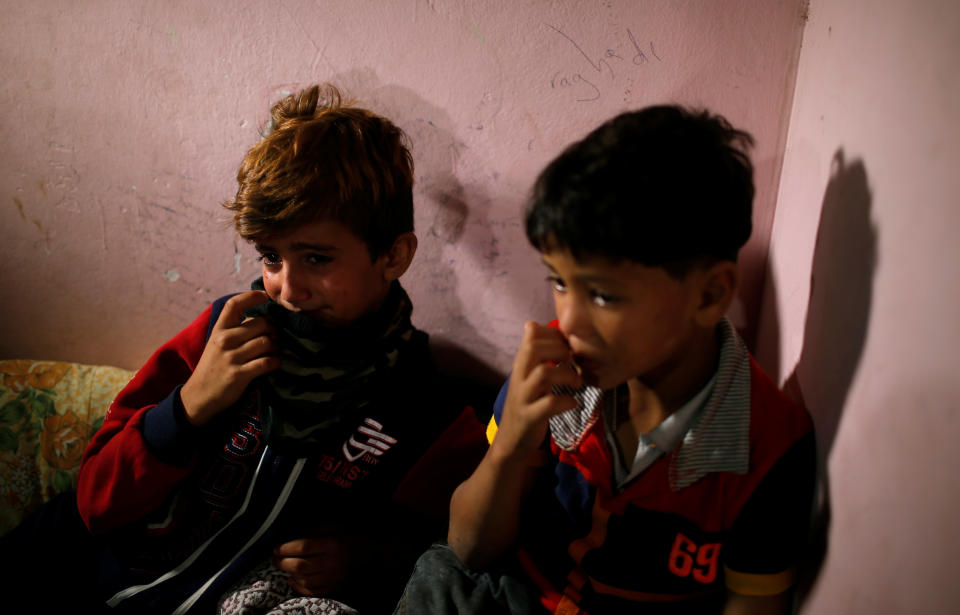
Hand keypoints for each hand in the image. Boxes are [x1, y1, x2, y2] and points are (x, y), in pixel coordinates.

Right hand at [179, 291, 280, 425]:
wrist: (199, 396)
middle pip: (261, 323)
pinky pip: (267, 362)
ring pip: (266, 342)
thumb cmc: (213, 366)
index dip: (251, 296)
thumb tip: (263, 319)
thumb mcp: (217, 343)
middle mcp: (224, 340)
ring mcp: (231, 357)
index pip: (234, 304)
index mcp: (219, 329)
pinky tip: (275, 362)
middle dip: (274, 329)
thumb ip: (235, 330)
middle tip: (276, 336)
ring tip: (276, 350)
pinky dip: (276, 361)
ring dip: (277, 346)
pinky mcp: (239, 374)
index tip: (264, 296)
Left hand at [272, 535, 355, 596]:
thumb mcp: (336, 527)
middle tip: (273, 559)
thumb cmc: (351, 537)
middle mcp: (333, 563)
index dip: (287, 548)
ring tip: (283, 568)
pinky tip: (292, 581)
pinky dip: (299, 588)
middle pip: (301, 565)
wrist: (373, 555)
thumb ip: (316, 530)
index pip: (304, 547)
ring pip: (305, 580)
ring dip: (289, 574)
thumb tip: (294, 535)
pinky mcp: (335, 588)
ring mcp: (334, 578)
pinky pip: (313, 591)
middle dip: (283, 562)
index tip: (276, 548)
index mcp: (333, 544)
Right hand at [493, 321, 581, 458]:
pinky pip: (549, 404)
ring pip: (543, 374)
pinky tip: (573, 402)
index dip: (554, 333)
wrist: (511, 442)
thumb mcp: (527, 377)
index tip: (568, 344)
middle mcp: (519, 377)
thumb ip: (533, 355)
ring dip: (567, 374)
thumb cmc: (526, 405)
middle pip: (533, 349)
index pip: (531, 335)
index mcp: (521, 365)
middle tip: (573, 360)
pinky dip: (566, 401)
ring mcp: (523, 397)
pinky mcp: (529, 417)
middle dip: (559, 349)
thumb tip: (533, 325)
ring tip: (577, 382)